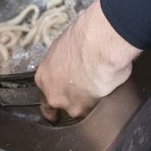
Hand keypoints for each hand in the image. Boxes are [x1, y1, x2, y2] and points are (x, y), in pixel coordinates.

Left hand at [34, 0, 140, 122]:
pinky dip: (102, 100)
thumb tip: (68, 64)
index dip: (54, 98)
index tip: (58, 102)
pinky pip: (97, 109)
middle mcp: (54, 95)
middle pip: (62, 104)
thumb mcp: (63, 46)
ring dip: (88, 99)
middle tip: (85, 83)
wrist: (100, 46)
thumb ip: (61, 63)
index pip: (44, 97)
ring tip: (99, 81)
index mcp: (43, 77)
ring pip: (80, 108)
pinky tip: (107, 87)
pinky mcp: (91, 111)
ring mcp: (72, 106)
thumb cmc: (83, 39)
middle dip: (72, 97)